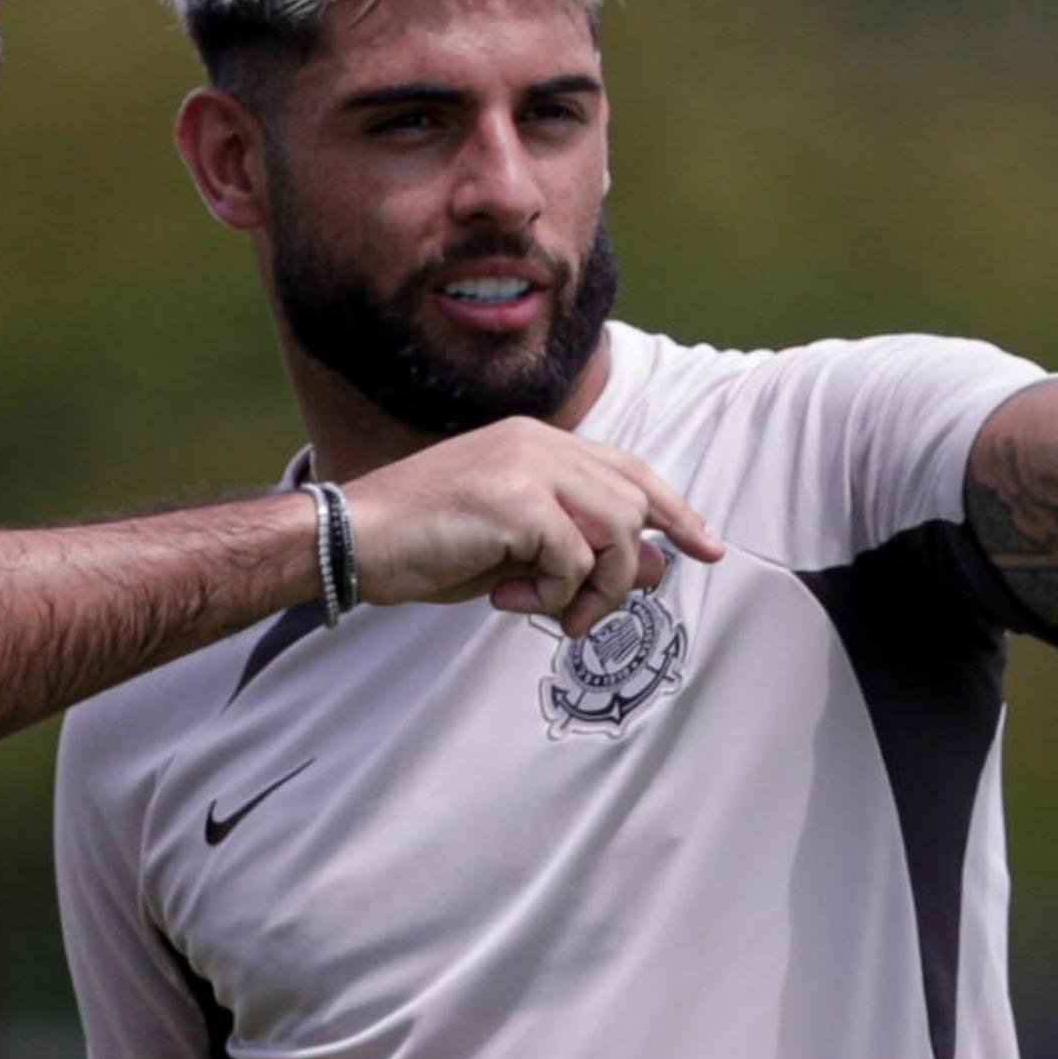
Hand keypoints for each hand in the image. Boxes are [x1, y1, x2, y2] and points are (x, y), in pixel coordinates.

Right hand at [341, 418, 725, 637]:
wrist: (350, 538)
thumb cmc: (422, 545)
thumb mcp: (513, 550)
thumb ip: (577, 550)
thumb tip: (651, 565)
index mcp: (537, 443)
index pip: (629, 470)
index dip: (675, 510)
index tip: (707, 548)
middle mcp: (540, 443)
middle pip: (635, 501)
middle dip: (627, 570)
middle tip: (587, 616)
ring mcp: (528, 465)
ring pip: (617, 528)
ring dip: (594, 587)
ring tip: (551, 613)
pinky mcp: (515, 498)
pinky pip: (573, 558)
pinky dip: (553, 594)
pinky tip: (508, 600)